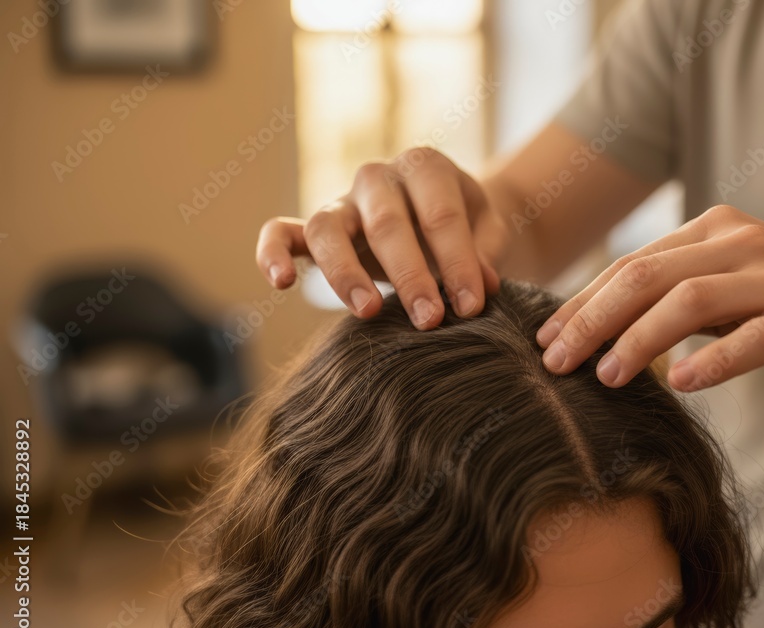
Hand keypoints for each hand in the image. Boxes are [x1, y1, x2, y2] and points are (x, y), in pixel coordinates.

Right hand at [255, 147, 504, 328]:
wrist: (442, 217)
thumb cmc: (468, 227)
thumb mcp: (489, 231)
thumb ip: (486, 253)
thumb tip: (482, 285)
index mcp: (426, 168)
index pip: (440, 214)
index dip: (458, 261)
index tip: (471, 306)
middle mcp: (378, 178)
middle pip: (386, 224)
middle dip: (410, 275)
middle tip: (429, 320)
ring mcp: (342, 202)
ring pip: (328, 228)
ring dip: (346, 273)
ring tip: (369, 312)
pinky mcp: (313, 229)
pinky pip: (280, 233)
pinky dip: (272, 253)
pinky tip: (281, 283)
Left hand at [535, 205, 763, 392]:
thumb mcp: (728, 288)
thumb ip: (674, 295)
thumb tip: (598, 326)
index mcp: (713, 231)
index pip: (631, 264)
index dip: (582, 302)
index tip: (544, 339)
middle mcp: (740, 243)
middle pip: (646, 276)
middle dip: (591, 319)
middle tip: (555, 362)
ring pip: (689, 301)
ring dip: (638, 340)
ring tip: (606, 376)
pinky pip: (753, 337)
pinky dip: (714, 360)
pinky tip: (682, 383)